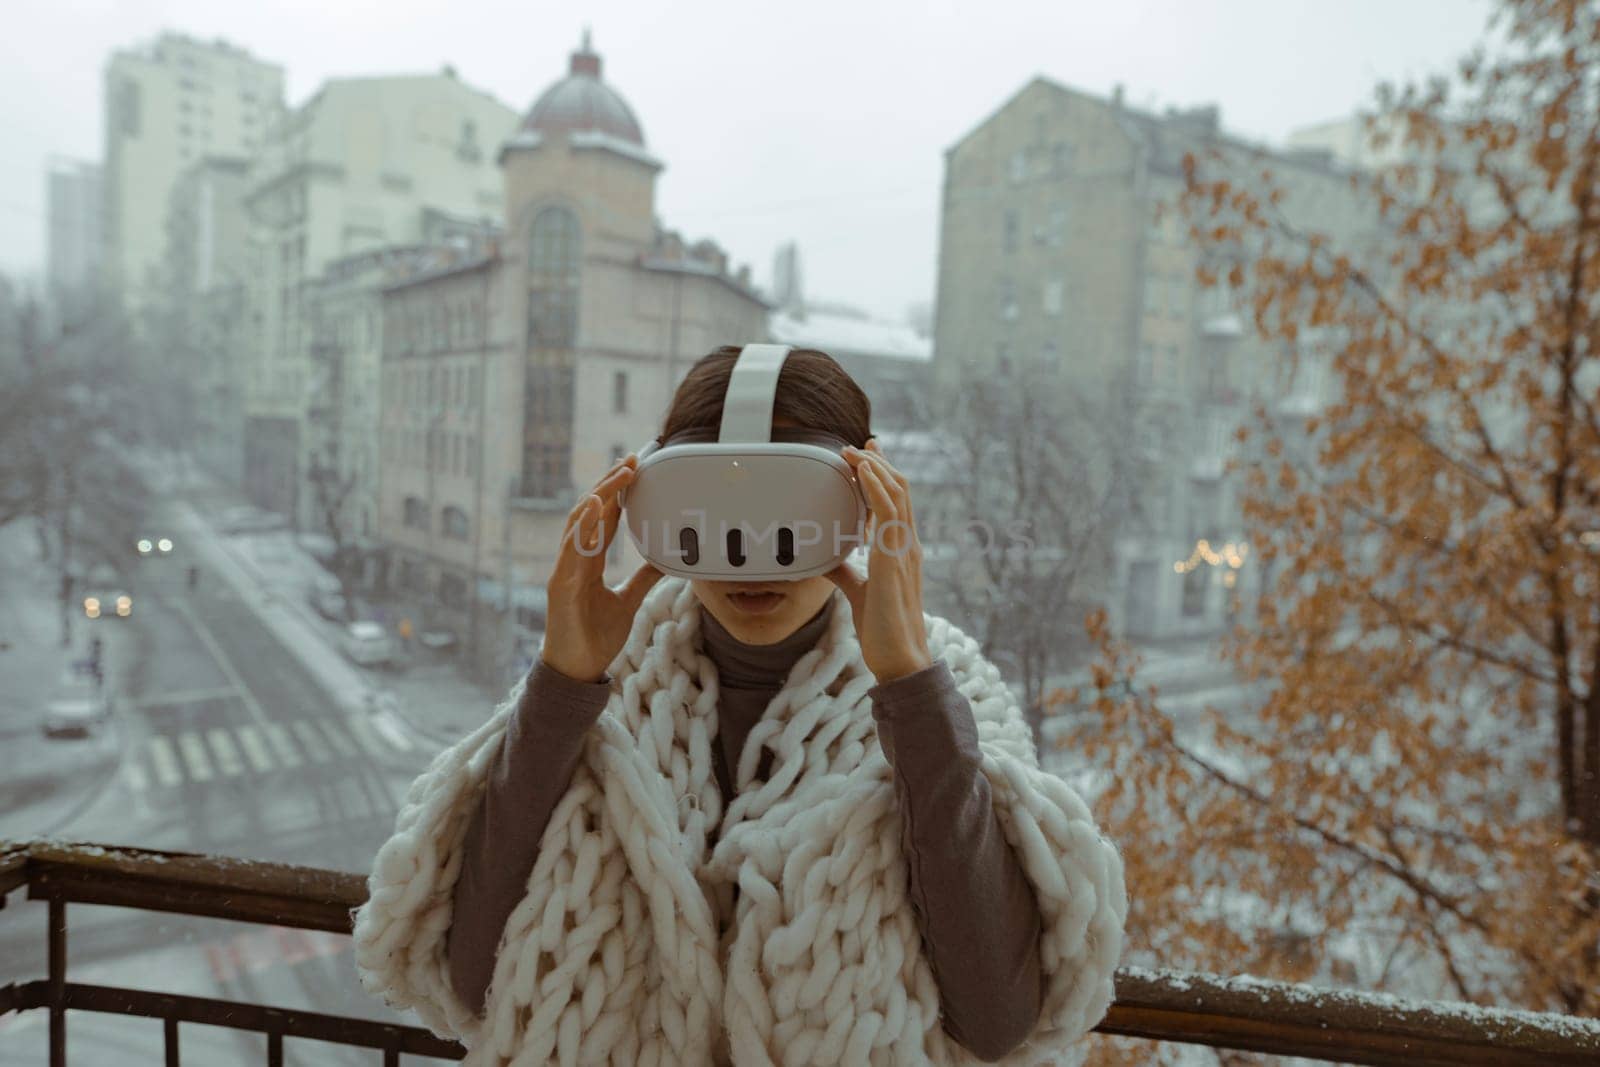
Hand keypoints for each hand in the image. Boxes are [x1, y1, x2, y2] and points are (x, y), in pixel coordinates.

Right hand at [541, 454, 663, 682]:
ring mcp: (564, 571)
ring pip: (578, 524)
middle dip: (610, 485)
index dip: (617, 492)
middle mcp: (574, 560)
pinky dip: (580, 528)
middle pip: (590, 512)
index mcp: (589, 562)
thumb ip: (642, 579)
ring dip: (598, 496)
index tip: (634, 467)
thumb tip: (666, 560)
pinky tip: (592, 508)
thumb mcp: (627, 601)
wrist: (577, 670)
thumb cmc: (594, 636)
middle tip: (632, 459)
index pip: (603, 518)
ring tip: (618, 475)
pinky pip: (570, 552)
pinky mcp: (559, 587)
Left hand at [828, 439, 933, 683]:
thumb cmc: (882, 629)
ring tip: (854, 451)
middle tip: (860, 444)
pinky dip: (876, 488)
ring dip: (875, 468)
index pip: (897, 503)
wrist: (900, 659)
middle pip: (899, 490)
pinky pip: (888, 514)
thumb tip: (828, 560)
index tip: (868, 455)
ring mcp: (904, 551)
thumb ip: (846, 572)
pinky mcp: (894, 560)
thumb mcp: (859, 592)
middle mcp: (908, 545)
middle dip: (880, 463)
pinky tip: (862, 473)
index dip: (884, 475)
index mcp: (902, 551)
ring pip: (896, 494)